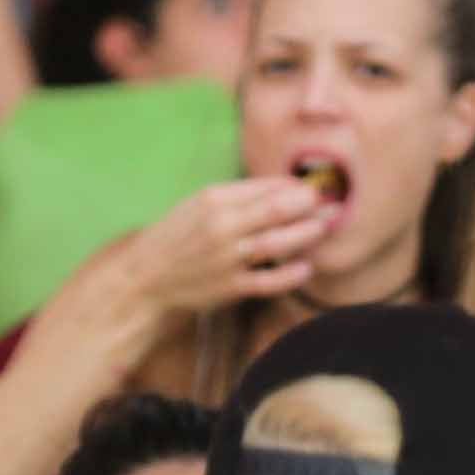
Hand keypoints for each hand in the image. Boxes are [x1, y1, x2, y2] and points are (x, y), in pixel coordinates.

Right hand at [92, 177, 342, 322]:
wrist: (147, 278)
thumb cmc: (177, 236)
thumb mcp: (198, 204)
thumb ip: (236, 196)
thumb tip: (281, 189)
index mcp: (214, 200)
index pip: (265, 187)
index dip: (294, 186)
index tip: (311, 187)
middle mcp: (221, 227)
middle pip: (276, 211)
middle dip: (308, 205)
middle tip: (328, 203)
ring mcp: (227, 258)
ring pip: (277, 244)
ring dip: (306, 234)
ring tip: (323, 228)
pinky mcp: (230, 287)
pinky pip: (269, 281)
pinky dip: (291, 275)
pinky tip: (306, 267)